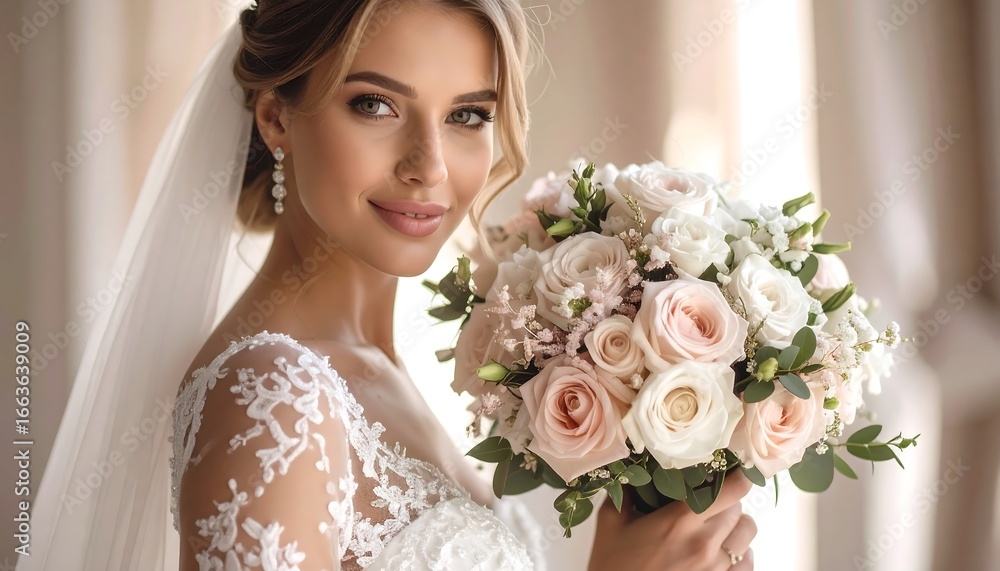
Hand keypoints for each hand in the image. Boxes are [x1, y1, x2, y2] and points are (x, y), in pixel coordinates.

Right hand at [588, 470, 756, 570]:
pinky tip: (721, 556)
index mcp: (681, 521)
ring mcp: (716, 569)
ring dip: (734, 531)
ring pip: (746, 539)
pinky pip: (747, 565)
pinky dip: (740, 557)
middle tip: (710, 506)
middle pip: (740, 512)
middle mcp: (704, 543)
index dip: (737, 479)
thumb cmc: (613, 567)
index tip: (732, 474)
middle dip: (728, 505)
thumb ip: (625, 491)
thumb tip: (635, 470)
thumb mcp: (610, 523)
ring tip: (716, 532)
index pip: (732, 490)